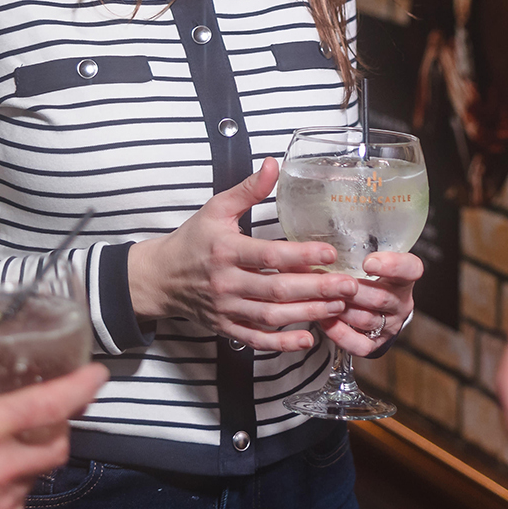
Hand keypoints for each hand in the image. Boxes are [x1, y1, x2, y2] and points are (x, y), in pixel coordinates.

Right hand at [0, 315, 106, 508]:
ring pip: (34, 481)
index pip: (50, 403)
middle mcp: (1, 469)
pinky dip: (9, 497)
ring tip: (8, 456)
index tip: (99, 375)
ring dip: (29, 466)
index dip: (81, 386)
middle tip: (50, 421)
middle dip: (61, 432)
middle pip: (57, 448)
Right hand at [126, 158, 356, 350]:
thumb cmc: (192, 240)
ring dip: (306, 314)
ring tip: (337, 307)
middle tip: (348, 286)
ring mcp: (226, 308)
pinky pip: (255, 339)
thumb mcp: (216, 209)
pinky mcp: (225, 328)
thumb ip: (247, 189)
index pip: (268, 255)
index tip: (330, 253)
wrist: (159, 277)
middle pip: (276, 290)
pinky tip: (307, 339)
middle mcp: (226, 282)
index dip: (301, 255)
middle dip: (316, 289)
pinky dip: (281, 344)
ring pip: (270, 317)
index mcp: (225, 250)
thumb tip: (273, 164)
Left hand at [320, 248, 421, 356]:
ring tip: (320, 299)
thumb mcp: (369, 261)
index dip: (392, 266)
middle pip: (380, 298)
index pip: (410, 269)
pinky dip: (340, 334)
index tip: (368, 262)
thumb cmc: (368, 277)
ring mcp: (390, 325)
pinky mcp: (376, 343)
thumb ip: (356, 252)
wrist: (377, 309)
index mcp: (403, 277)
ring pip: (367, 320)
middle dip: (353, 291)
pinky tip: (326, 321)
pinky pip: (360, 345)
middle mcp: (400, 302)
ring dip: (342, 310)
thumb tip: (324, 240)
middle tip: (330, 283)